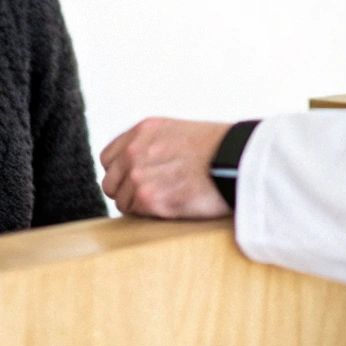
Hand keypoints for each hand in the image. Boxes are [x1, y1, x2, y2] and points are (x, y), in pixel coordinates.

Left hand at [100, 118, 232, 219]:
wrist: (236, 160)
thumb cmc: (218, 149)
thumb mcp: (177, 132)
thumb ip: (152, 145)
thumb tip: (138, 167)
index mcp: (142, 131)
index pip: (108, 158)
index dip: (121, 172)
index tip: (134, 180)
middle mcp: (135, 151)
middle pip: (110, 182)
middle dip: (126, 191)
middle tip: (150, 195)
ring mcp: (139, 175)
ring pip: (122, 201)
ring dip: (139, 205)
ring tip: (166, 201)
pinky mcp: (150, 199)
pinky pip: (135, 213)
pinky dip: (149, 214)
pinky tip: (169, 206)